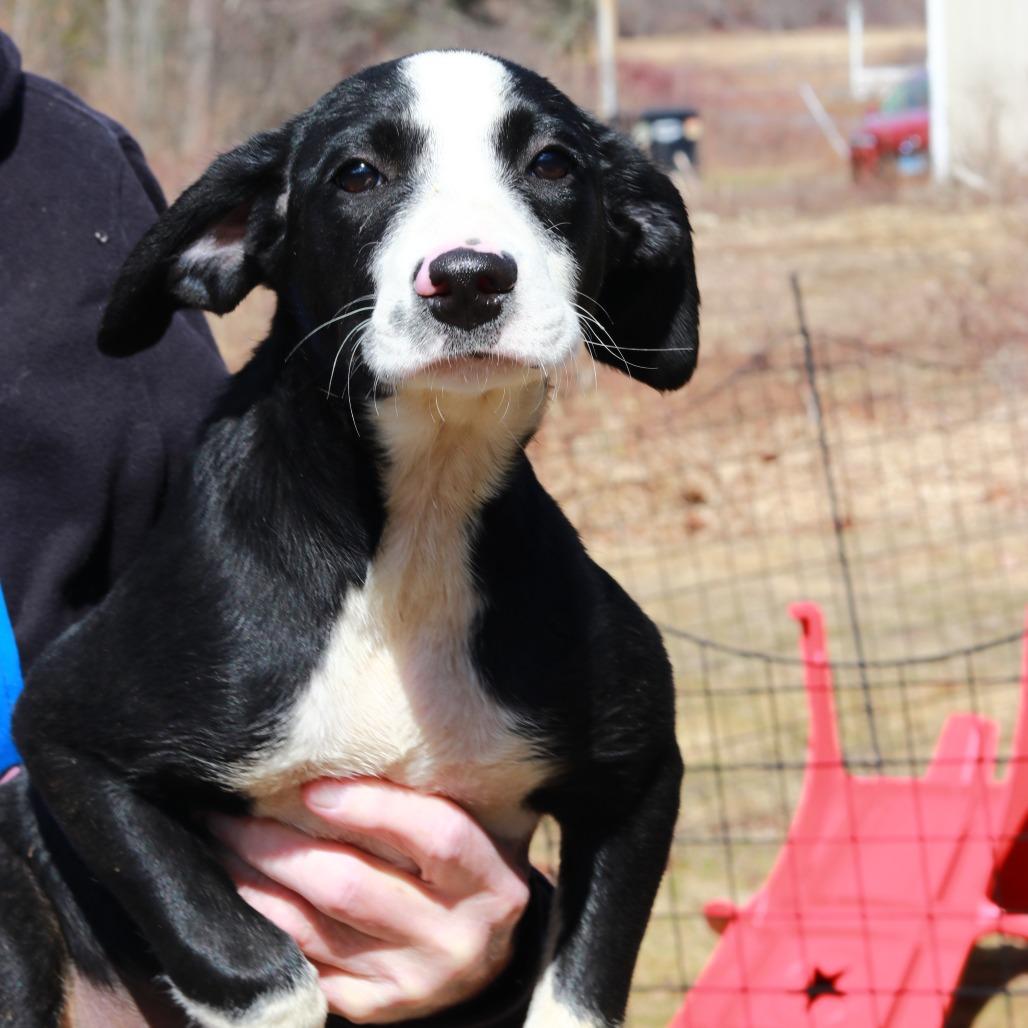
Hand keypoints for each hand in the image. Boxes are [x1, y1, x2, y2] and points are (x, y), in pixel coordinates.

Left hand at [209, 780, 530, 1023]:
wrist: (486, 964)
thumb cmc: (470, 872)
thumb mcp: (483, 834)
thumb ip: (439, 797)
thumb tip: (351, 742)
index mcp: (491, 885)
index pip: (437, 837)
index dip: (375, 808)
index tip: (313, 786)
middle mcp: (453, 939)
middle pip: (352, 887)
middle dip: (279, 845)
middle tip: (231, 808)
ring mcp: (407, 980)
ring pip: (312, 927)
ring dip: (255, 879)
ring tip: (219, 839)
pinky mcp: (370, 1007)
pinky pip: (300, 962)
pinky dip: (262, 919)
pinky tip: (237, 885)